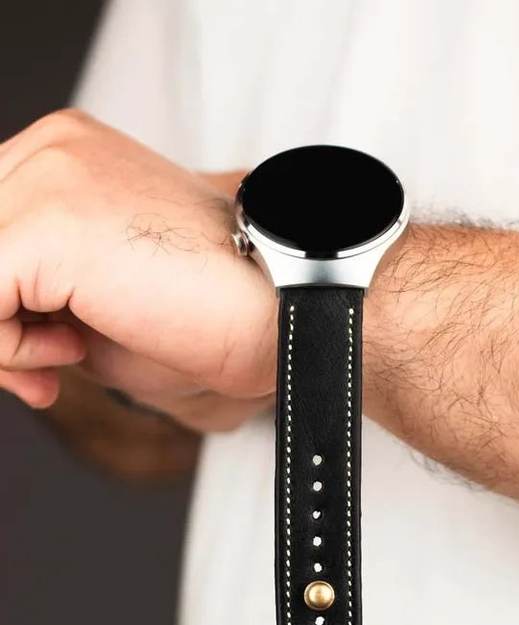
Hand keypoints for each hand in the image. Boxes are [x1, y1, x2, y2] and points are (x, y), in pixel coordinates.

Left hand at [0, 110, 275, 426]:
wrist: (277, 317)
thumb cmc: (205, 320)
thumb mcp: (92, 302)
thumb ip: (29, 295)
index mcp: (69, 154)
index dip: (0, 300)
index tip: (44, 350)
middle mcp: (55, 147)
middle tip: (42, 369)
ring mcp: (52, 174)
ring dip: (0, 338)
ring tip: (60, 360)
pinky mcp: (50, 220)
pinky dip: (6, 347)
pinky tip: (68, 352)